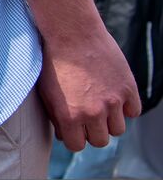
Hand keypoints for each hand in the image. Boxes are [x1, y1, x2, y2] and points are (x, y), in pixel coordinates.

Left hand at [36, 32, 139, 150]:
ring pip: (118, 129)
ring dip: (110, 121)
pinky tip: (113, 95)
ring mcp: (114, 101)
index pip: (77, 146)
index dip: (73, 137)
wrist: (71, 33)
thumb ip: (57, 118)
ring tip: (100, 105)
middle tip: (87, 117)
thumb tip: (66, 135)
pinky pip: (134, 111)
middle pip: (100, 141)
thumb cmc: (53, 62)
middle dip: (92, 131)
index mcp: (70, 117)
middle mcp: (94, 113)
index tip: (72, 128)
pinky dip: (126, 107)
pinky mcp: (128, 88)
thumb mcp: (46, 93)